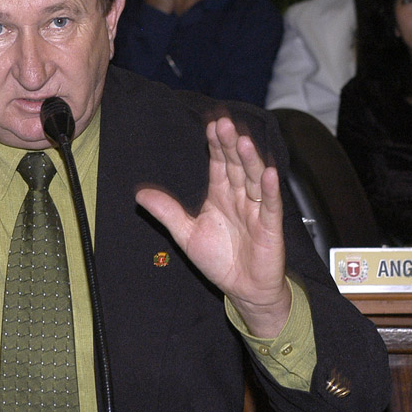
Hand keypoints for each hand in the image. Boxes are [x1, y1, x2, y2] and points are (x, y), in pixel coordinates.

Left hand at [135, 117, 290, 337]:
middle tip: (224, 122)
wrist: (242, 289)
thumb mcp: (186, 234)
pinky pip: (271, 205)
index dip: (215, 144)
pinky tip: (268, 173)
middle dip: (230, 144)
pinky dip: (270, 189)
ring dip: (250, 160)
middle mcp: (240, 197)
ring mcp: (257, 210)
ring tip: (243, 140)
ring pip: (254, 179)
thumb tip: (139, 193)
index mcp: (221, 194)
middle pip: (236, 165)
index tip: (210, 123)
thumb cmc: (220, 260)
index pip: (219, 163)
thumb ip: (167, 211)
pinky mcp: (270, 227)